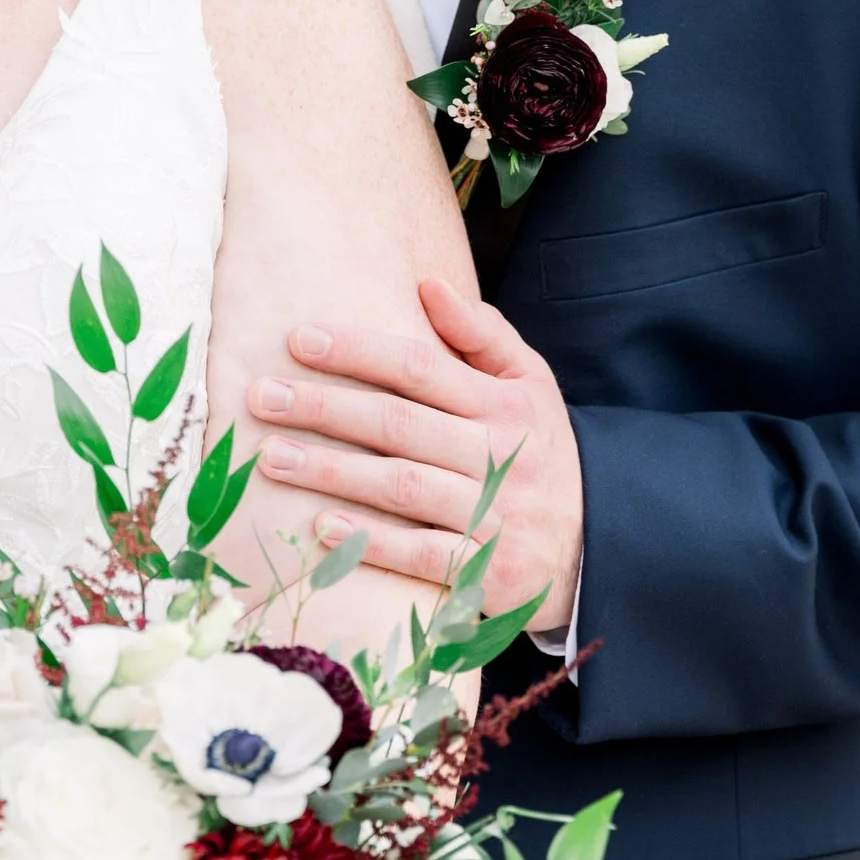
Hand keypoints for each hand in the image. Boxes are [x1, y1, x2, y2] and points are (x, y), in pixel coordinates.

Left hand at [247, 275, 583, 626]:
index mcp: (503, 405)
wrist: (598, 547)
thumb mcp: (531, 386)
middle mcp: (498, 456)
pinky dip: (372, 542)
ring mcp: (492, 517)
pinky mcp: (484, 574)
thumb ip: (482, 336)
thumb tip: (427, 285)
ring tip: (270, 458)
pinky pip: (421, 555)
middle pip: (398, 424)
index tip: (297, 339)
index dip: (356, 351)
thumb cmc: (541, 454)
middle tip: (261, 397)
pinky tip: (322, 527)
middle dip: (324, 408)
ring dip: (331, 472)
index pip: (419, 367)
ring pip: (401, 487)